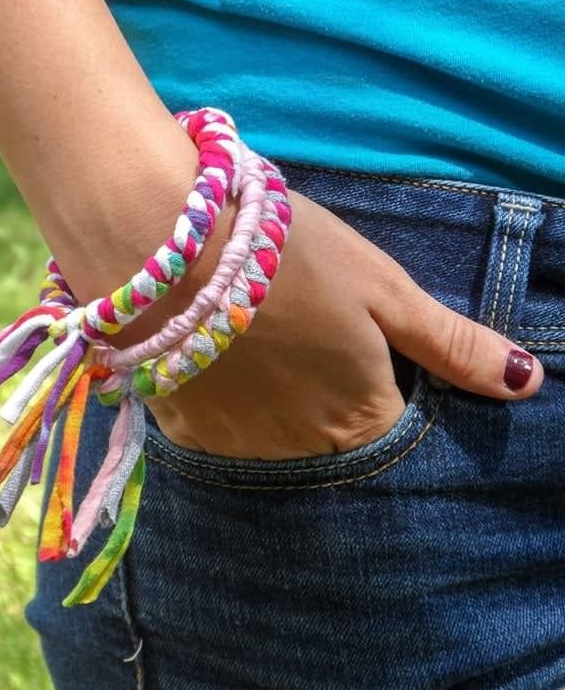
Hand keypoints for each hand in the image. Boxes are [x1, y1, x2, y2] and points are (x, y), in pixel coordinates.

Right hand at [140, 188, 543, 459]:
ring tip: (260, 342)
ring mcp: (240, 448)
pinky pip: (223, 433)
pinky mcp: (186, 434)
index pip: (392, 428)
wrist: (161, 240)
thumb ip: (452, 344)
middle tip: (301, 334)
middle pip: (333, 437)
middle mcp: (304, 450)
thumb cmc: (288, 253)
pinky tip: (219, 358)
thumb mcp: (382, 288)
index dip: (382, 384)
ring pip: (278, 437)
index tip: (357, 344)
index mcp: (360, 418)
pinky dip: (228, 404)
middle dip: (329, 397)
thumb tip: (528, 384)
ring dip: (279, 404)